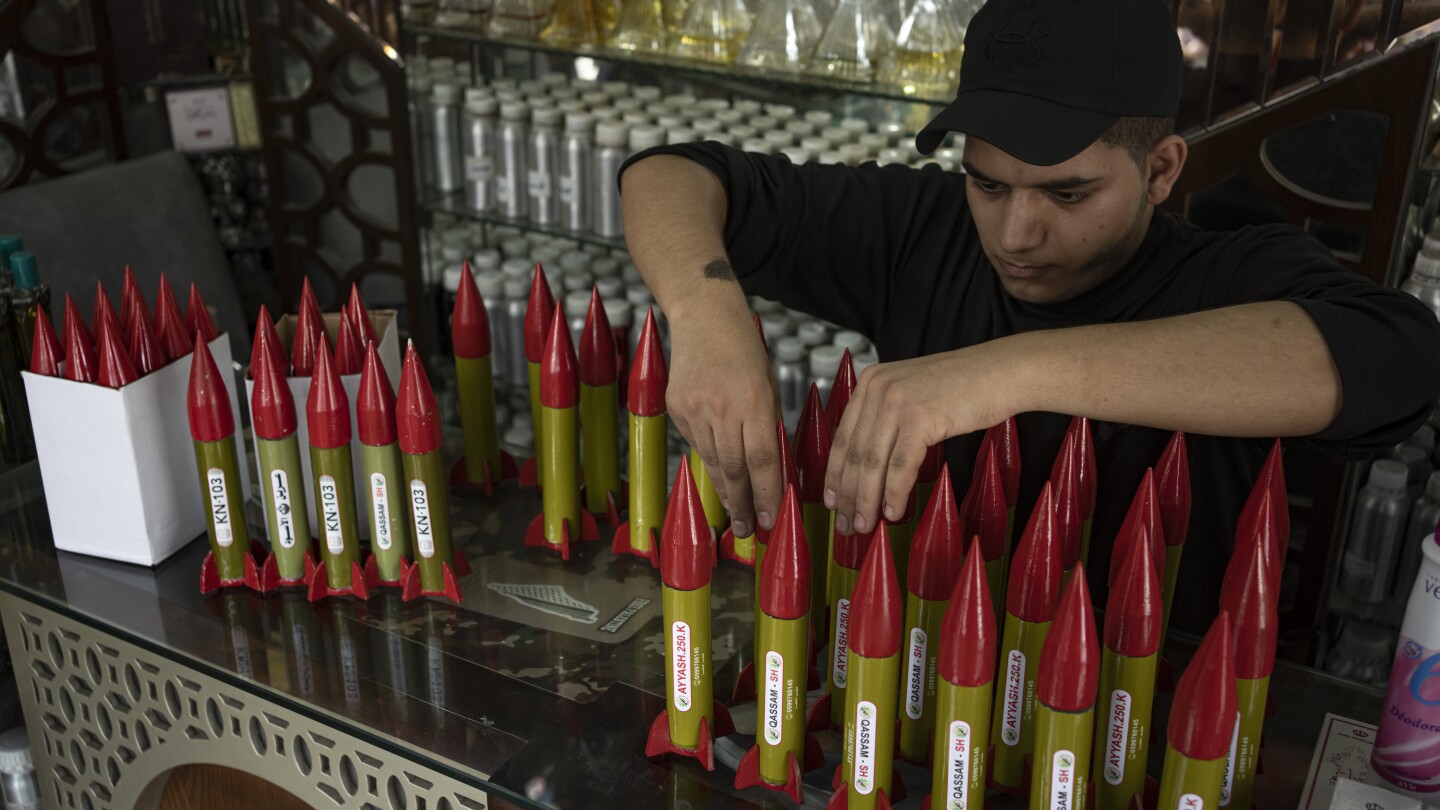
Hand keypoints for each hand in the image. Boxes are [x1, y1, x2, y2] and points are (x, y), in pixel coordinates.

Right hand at [667, 299, 782, 538]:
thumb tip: (772, 471)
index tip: (769, 519)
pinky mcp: (676, 407)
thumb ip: (770, 426)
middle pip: (735, 469)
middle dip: (742, 504)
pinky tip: (719, 472)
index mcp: (756, 401)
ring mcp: (695, 408)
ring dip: (725, 491)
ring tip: (733, 514)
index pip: (763, 460)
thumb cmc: (746, 350)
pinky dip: (710, 459)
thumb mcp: (769, 385)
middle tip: (746, 530)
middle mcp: (723, 407)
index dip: (767, 494)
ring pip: (713, 461)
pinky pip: (697, 443)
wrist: (704, 317)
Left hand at [823, 342, 1021, 534]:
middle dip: (848, 495)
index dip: (834, 474)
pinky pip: (900, 466)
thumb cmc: (965, 388)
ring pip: (873, 463)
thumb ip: (887, 417)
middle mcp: (879, 388)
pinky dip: (894, 494)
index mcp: (872, 381)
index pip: (843, 436)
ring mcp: (898, 401)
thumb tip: (868, 466)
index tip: (831, 501)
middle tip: (846, 524)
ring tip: (865, 525)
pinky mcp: (921, 417)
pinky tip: (892, 513)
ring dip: (866, 500)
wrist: (1003, 372)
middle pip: (855, 454)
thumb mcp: (913, 393)